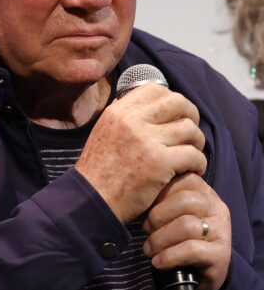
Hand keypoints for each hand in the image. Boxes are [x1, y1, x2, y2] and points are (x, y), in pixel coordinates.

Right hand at [75, 83, 206, 223]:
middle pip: (178, 103)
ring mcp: (147, 141)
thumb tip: (148, 106)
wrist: (91, 200)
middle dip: (191, 116)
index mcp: (118, 112)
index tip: (176, 115)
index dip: (172, 100)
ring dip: (197, 142)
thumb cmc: (99, 172)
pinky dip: (198, 163)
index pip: (155, 89)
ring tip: (191, 155)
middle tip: (190, 134)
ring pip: (189, 129)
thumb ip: (125, 118)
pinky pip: (194, 155)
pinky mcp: (160, 163)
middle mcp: (132, 121)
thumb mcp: (104, 132)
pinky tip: (193, 170)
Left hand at [142, 173, 231, 289]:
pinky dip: (168, 256)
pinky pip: (191, 249)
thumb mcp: (171, 215)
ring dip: (159, 239)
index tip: (145, 208)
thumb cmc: (178, 239)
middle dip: (157, 216)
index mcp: (204, 192)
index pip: (181, 179)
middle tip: (146, 229)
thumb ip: (161, 199)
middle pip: (184, 201)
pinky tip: (158, 262)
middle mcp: (216, 207)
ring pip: (186, 226)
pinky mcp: (221, 254)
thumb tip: (139, 192)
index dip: (158, 194)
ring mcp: (221, 230)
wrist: (199, 276)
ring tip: (149, 249)